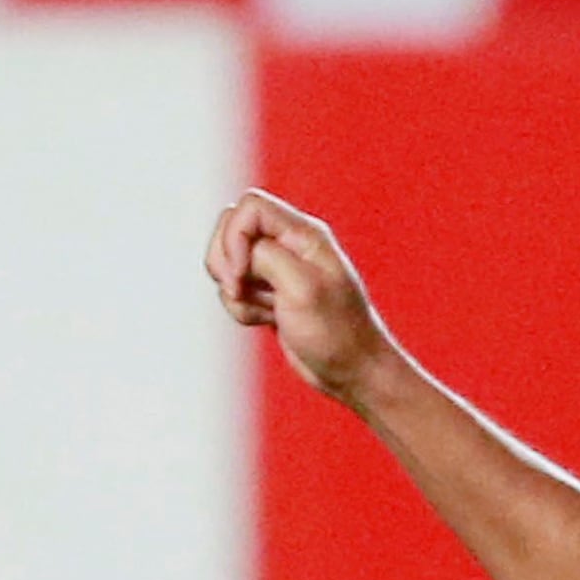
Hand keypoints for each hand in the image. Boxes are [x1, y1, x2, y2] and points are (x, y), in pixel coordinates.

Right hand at [207, 191, 393, 402]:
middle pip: (231, 229)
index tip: (241, 272)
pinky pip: (235, 290)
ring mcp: (278, 270)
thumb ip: (265, 255)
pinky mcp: (270, 294)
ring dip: (236, 292)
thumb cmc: (338, 333)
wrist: (352, 372)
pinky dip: (242, 309)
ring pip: (228, 263)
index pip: (249, 207)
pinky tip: (268, 321)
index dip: (234, 236)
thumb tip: (239, 252)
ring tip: (267, 310)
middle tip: (242, 291)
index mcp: (304, 234)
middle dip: (226, 263)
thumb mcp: (302, 287)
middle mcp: (289, 245)